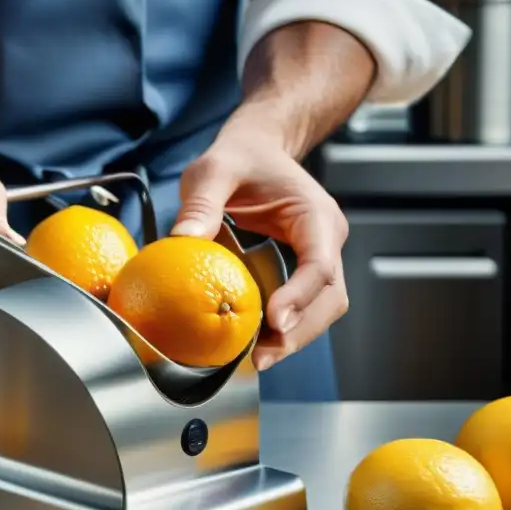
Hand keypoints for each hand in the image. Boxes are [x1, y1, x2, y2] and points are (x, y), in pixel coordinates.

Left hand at [171, 112, 348, 371]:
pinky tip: (252, 344)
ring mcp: (318, 259)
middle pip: (329, 298)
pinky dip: (282, 329)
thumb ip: (201, 202)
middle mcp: (325, 241)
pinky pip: (301, 307)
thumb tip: (181, 240)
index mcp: (315, 216)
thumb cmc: (241, 158)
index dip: (300, 296)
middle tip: (261, 357)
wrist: (257, 150)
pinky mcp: (300, 272)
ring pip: (321, 310)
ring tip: (255, 359)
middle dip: (299, 332)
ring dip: (293, 338)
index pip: (319, 264)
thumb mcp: (213, 169)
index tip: (274, 321)